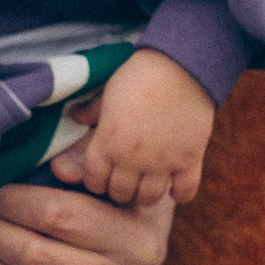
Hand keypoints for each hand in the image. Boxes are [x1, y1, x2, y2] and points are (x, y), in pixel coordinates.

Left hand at [54, 49, 215, 208]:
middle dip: (119, 191)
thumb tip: (75, 116)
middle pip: (120, 193)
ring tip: (147, 185)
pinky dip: (179, 193)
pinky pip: (185, 192)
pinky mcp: (190, 160)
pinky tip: (175, 185)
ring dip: (145, 195)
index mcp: (108, 143)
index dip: (96, 181)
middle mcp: (132, 159)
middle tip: (124, 183)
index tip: (102, 177)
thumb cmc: (139, 75)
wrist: (179, 65)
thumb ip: (91, 110)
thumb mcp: (108, 92)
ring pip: (149, 198)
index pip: (94, 181)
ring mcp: (162, 162)